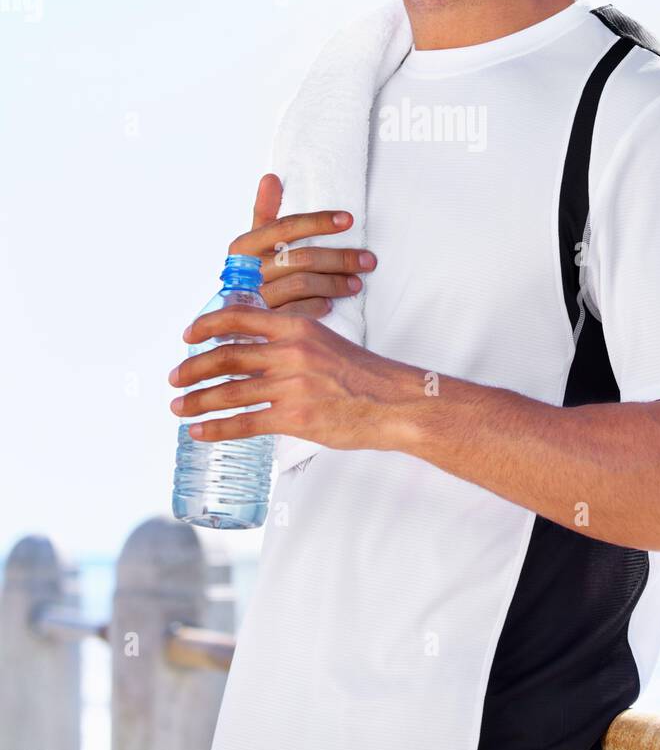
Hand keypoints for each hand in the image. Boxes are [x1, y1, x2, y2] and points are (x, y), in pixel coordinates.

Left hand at [167, 307, 415, 451]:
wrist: (395, 401)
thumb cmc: (363, 375)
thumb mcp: (325, 342)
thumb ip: (291, 342)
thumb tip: (257, 351)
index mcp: (297, 327)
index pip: (239, 317)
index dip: (206, 325)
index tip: (188, 336)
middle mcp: (290, 351)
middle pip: (226, 355)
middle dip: (192, 368)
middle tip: (174, 378)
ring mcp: (291, 385)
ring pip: (229, 391)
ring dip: (197, 400)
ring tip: (179, 408)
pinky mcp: (295, 416)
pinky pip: (245, 422)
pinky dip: (216, 428)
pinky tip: (200, 431)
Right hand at [228, 173, 376, 317]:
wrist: (230, 315)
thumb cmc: (250, 272)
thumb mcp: (253, 241)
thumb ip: (264, 211)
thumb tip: (271, 177)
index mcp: (245, 246)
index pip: (287, 227)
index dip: (319, 221)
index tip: (349, 220)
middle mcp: (248, 270)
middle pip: (302, 257)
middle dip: (340, 258)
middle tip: (367, 261)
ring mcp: (255, 297)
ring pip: (303, 284)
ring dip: (335, 283)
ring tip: (356, 283)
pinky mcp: (265, 320)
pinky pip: (297, 311)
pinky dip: (317, 306)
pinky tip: (330, 304)